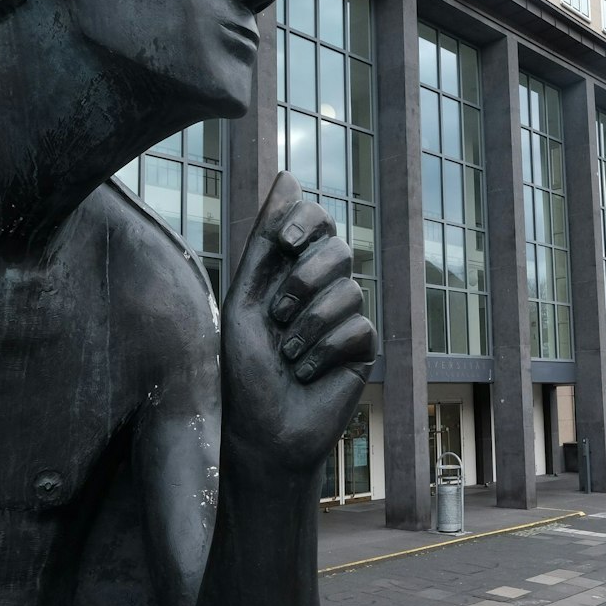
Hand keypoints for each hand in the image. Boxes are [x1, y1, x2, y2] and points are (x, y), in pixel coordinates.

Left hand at [221, 173, 376, 471]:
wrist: (261, 430)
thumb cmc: (243, 369)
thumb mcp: (245, 298)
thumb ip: (266, 241)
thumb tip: (287, 176)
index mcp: (289, 271)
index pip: (317, 221)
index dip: (306, 221)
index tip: (284, 241)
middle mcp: (321, 289)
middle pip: (339, 249)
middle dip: (304, 279)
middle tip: (277, 314)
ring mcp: (345, 317)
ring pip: (350, 288)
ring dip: (308, 324)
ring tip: (287, 355)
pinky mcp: (363, 348)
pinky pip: (359, 326)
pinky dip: (325, 349)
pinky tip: (307, 372)